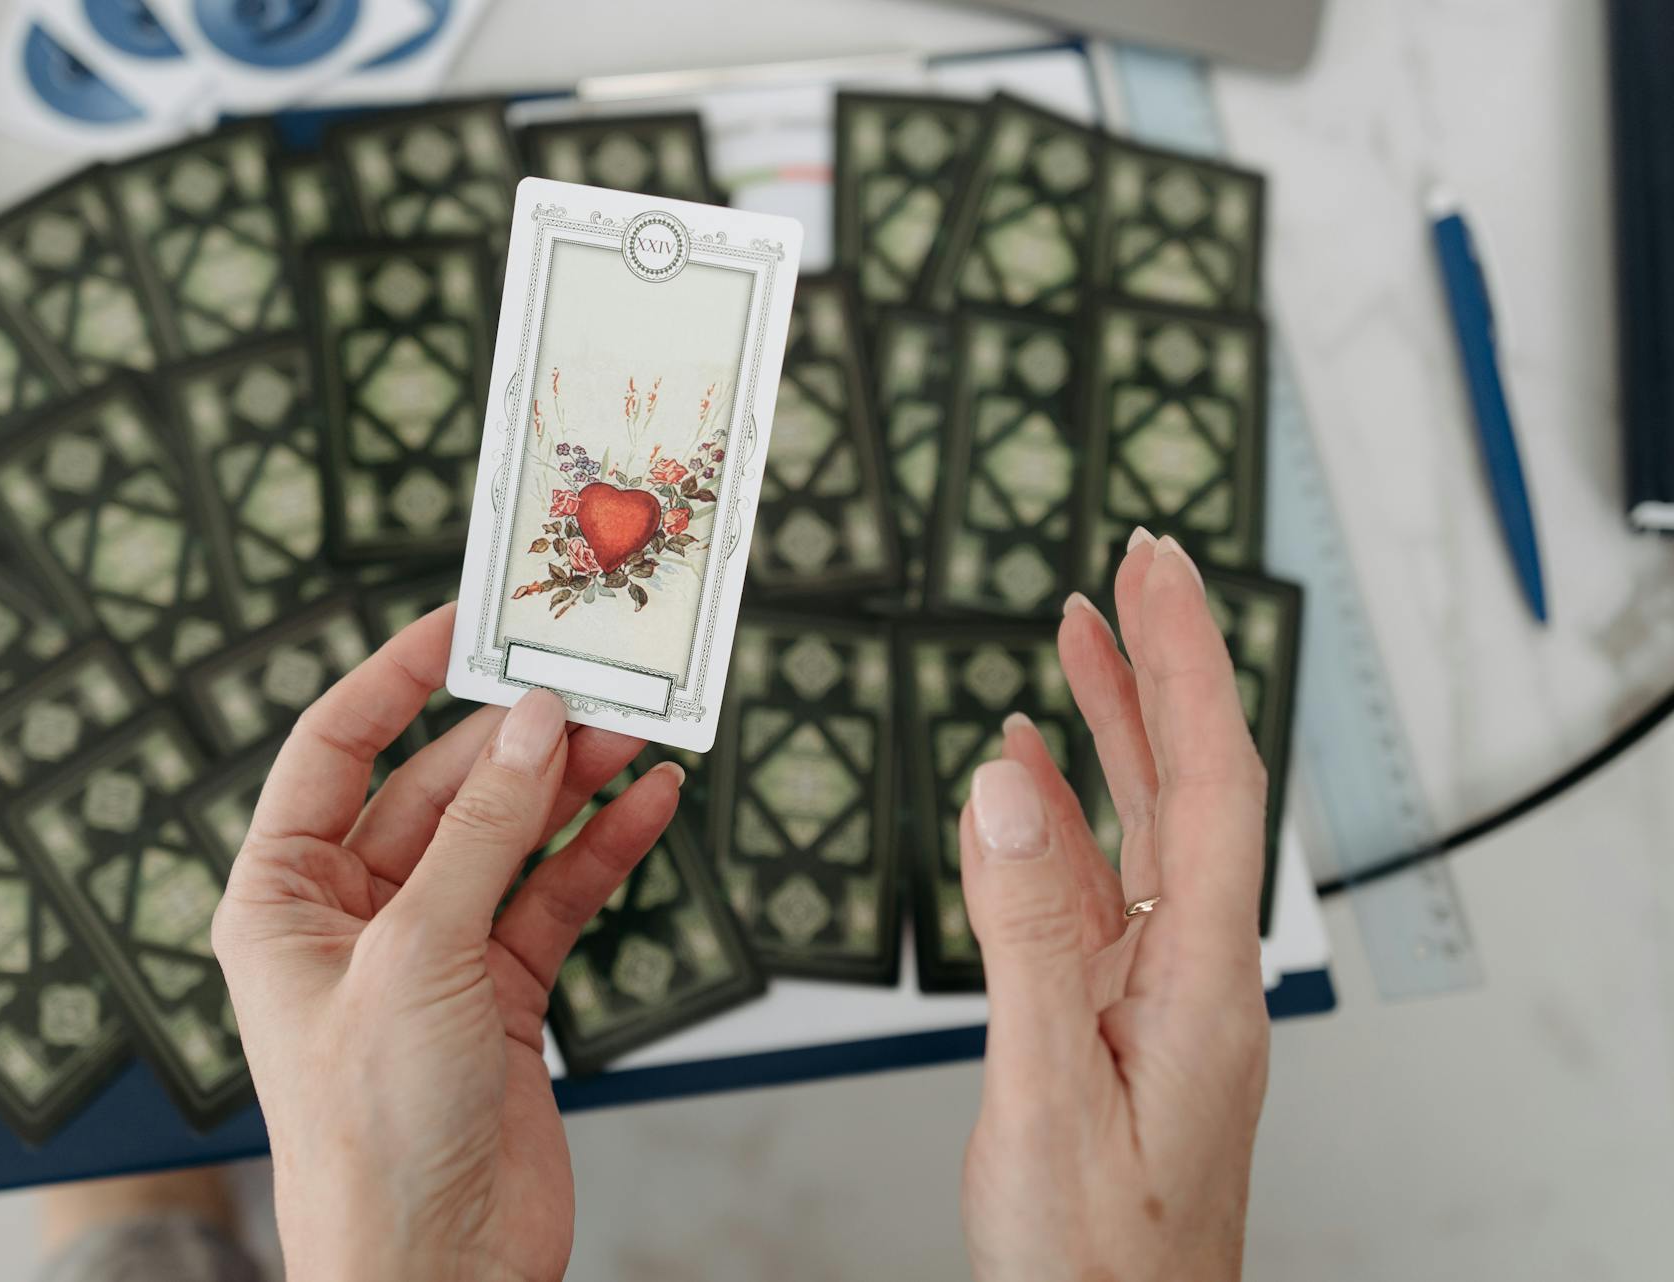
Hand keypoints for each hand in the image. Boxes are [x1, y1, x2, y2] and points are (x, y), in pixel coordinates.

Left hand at [212, 605, 681, 1281]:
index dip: (396, 676)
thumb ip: (485, 830)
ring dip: (568, 786)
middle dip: (512, 737)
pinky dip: (600, 853)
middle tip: (587, 683)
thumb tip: (532, 723)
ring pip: (507, 837)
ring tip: (634, 733)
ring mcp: (432, 951)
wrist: (436, 1271)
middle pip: (439, 787)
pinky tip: (647, 808)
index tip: (464, 622)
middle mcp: (353, 913)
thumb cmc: (371, 1131)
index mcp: (283, 895)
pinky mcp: (500, 992)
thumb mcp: (420, 954)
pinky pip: (552, 896)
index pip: (335, 748)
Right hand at [958, 532, 1271, 1281]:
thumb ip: (1028, 937)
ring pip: (1145, 826)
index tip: (1160, 572)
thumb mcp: (1046, 1091)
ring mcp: (1158, 990)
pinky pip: (1095, 888)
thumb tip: (1004, 792)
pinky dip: (1059, 817)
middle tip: (1134, 568)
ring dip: (1113, 728)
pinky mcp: (1116, 1014)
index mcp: (1204, 979)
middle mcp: (1196, 969)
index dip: (1188, 664)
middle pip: (1191, 784)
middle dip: (1164, 666)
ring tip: (1078, 641)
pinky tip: (1023, 780)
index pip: (1213, 780)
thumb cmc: (1095, 1257)